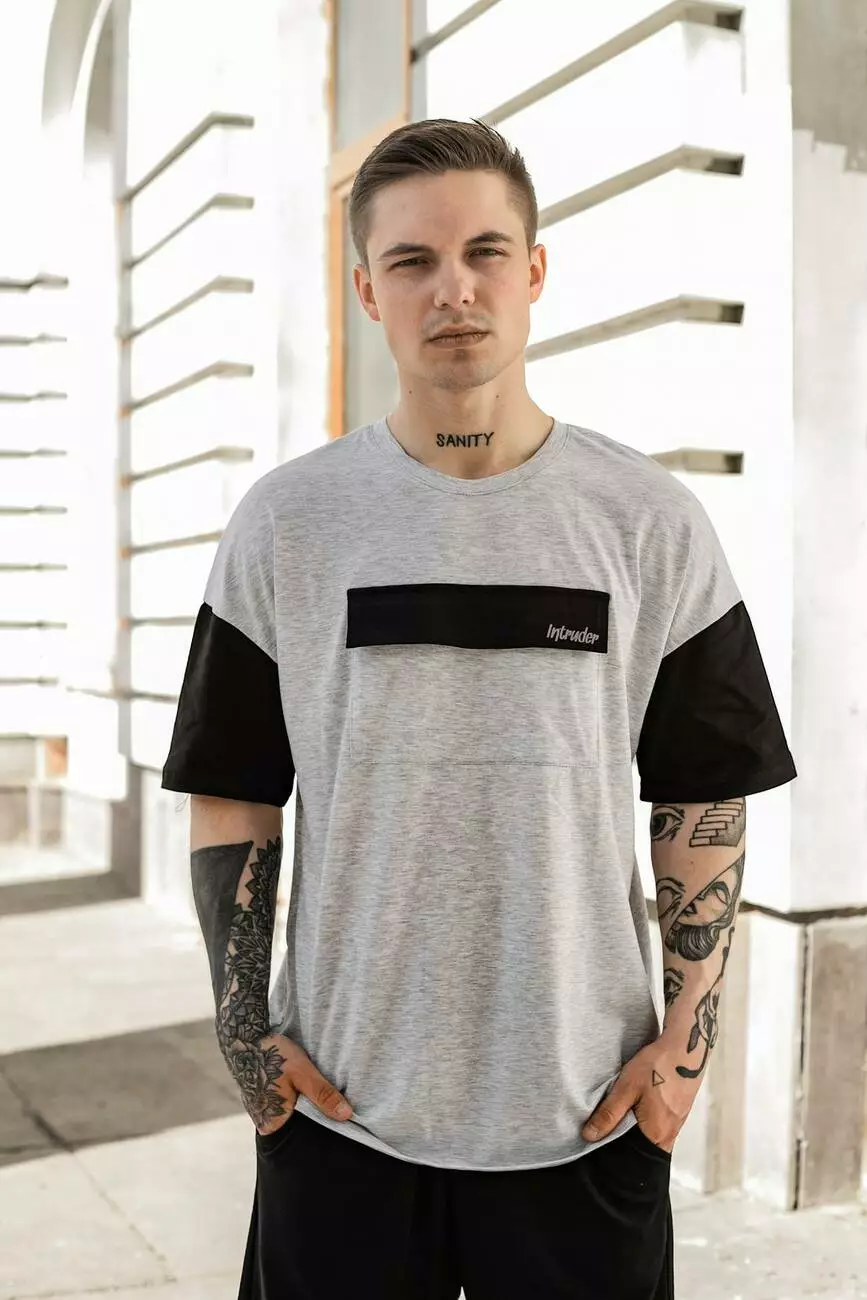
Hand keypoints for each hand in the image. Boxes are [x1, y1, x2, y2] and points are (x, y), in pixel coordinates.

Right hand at [219, 1030, 353, 1134]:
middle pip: (297, 1126)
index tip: (338, 1118)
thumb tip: (346, 1115)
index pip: (304, 1136)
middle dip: (313, 1115)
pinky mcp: (258, 1099)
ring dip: (302, 1104)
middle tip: (328, 1101)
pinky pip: (280, 1105)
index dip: (320, 1126)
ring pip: (290, 1114)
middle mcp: (263, 1123)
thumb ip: (323, 1094)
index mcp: (273, 1124)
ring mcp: (259, 1111)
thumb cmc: (272, 1055)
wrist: (242, 1036)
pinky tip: (298, 1085)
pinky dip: (292, 1097)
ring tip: (311, 1090)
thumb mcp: (303, 1072)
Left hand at [580, 1035, 698, 1153]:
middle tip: (608, 1123)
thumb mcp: (627, 1088)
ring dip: (634, 1126)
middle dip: (623, 1139)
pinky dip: (644, 1118)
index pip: (632, 1157)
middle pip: (641, 1148)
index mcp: (657, 1135)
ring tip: (622, 1110)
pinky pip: (658, 1124)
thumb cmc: (657, 1066)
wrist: (686, 1046)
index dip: (614, 1150)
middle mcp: (670, 1135)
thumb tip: (590, 1136)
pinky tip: (637, 1103)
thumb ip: (608, 1115)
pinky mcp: (679, 1112)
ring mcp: (677, 1124)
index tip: (599, 1140)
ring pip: (649, 1135)